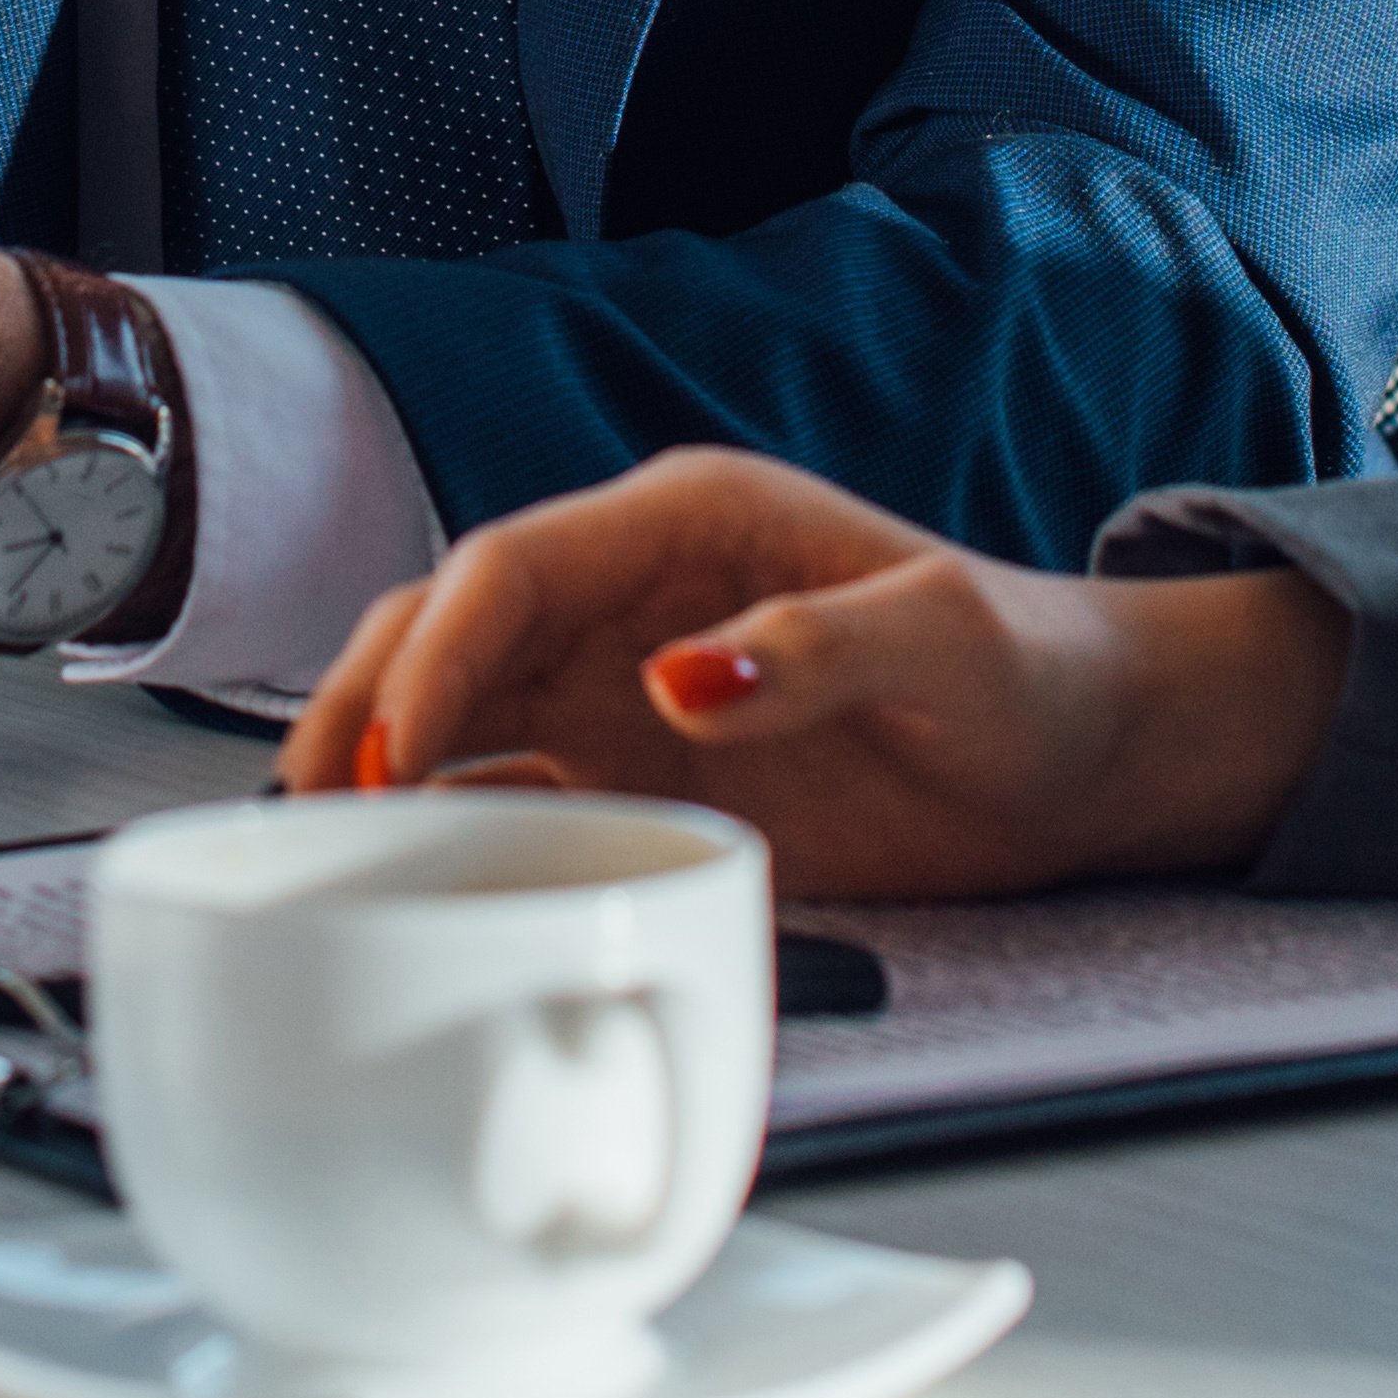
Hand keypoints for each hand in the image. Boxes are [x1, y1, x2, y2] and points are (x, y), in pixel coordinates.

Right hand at [276, 450, 1355, 902]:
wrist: (1083, 755)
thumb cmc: (1031, 669)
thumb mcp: (949, 639)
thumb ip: (820, 646)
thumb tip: (679, 679)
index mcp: (689, 521)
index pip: (514, 564)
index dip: (439, 649)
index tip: (399, 746)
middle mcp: (633, 596)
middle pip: (449, 623)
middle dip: (367, 698)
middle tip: (314, 804)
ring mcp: (626, 688)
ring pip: (456, 705)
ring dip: (382, 760)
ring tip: (315, 846)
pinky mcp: (642, 776)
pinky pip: (513, 791)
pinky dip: (448, 825)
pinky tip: (407, 876)